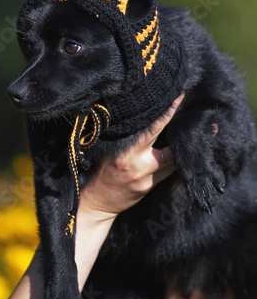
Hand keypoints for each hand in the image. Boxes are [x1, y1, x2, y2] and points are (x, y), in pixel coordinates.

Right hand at [79, 94, 183, 221]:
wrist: (97, 201)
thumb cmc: (102, 170)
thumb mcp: (112, 149)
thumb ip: (130, 137)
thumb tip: (148, 120)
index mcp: (126, 149)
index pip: (153, 128)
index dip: (169, 113)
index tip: (180, 97)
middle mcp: (138, 163)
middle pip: (171, 149)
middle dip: (183, 137)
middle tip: (201, 125)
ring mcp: (146, 178)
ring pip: (173, 161)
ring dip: (181, 152)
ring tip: (190, 141)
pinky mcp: (150, 187)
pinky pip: (167, 173)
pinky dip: (173, 164)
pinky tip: (178, 157)